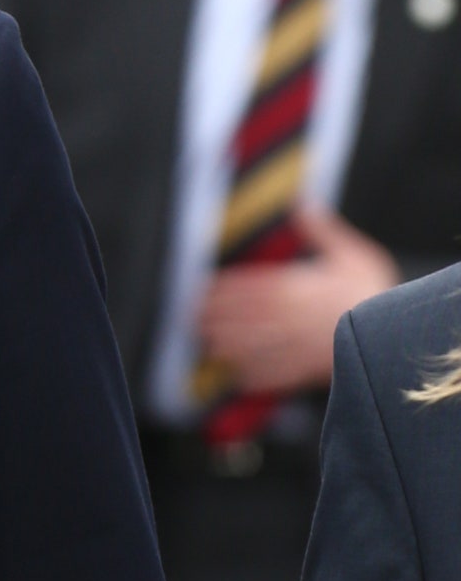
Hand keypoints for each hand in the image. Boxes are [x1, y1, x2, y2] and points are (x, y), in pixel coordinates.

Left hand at [195, 204, 396, 398]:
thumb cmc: (372, 293)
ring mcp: (290, 346)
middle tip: (189, 319)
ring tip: (206, 343)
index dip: (219, 291)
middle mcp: (285, 318)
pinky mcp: (300, 370)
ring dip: (223, 345)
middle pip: (238, 318)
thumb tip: (304, 205)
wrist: (391, 334)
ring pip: (247, 346)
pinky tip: (234, 374)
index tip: (200, 292)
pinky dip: (248, 375)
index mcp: (294, 288)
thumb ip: (322, 231)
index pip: (245, 288)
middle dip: (212, 318)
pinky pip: (268, 375)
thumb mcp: (351, 252)